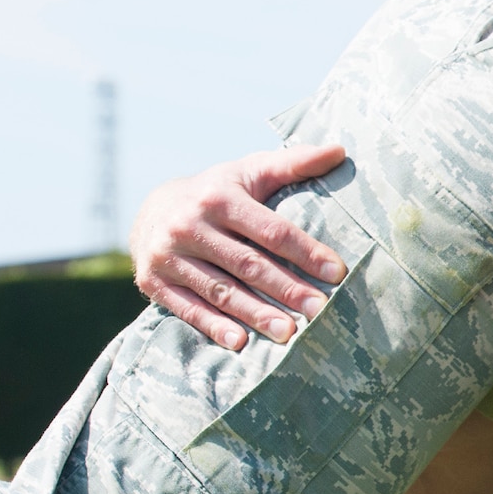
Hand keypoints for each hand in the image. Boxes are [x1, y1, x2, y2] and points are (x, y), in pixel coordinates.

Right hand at [130, 145, 349, 349]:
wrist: (152, 209)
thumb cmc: (219, 192)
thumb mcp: (250, 173)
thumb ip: (293, 164)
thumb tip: (340, 151)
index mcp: (220, 198)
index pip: (271, 230)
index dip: (305, 252)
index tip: (337, 272)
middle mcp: (190, 225)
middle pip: (248, 264)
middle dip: (286, 289)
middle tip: (320, 310)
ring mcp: (168, 256)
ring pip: (220, 290)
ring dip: (255, 314)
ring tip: (289, 334)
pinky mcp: (152, 281)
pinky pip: (187, 308)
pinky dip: (213, 326)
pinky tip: (240, 342)